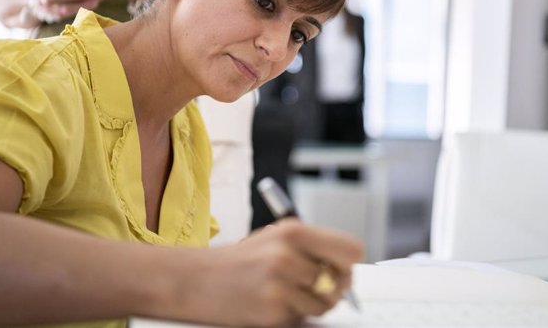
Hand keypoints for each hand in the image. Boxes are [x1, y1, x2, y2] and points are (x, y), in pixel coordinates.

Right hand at [163, 219, 363, 326]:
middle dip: (331, 287)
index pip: (351, 249)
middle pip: (341, 281)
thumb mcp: (276, 238)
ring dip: (310, 304)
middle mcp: (289, 254)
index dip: (348, 263)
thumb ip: (313, 248)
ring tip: (284, 293)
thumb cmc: (240, 259)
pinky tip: (269, 303)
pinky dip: (290, 315)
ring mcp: (280, 283)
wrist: (196, 279)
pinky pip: (301, 318)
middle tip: (310, 285)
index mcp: (294, 230)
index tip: (338, 269)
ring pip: (324, 304)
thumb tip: (347, 271)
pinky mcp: (271, 310)